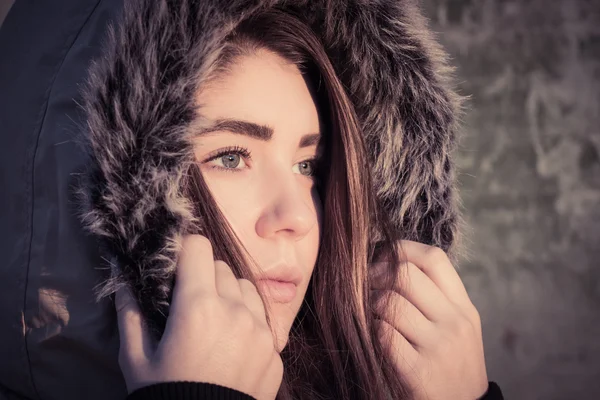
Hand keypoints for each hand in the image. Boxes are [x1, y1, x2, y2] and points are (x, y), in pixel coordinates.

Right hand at [115, 235, 282, 399]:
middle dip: (203, 276)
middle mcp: (236, 311)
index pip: (199, 248)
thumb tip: (121, 270)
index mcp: (199, 307)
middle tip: (189, 302)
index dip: (185, 251)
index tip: (177, 267)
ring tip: (214, 320)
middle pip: (222, 267)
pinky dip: (247, 320)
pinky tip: (231, 344)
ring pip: (246, 288)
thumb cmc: (163, 393)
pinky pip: (262, 318)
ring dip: (230, 294)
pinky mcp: (274, 350)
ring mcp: (261, 331)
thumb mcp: (135, 356)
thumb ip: (130, 308)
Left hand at [370, 240, 488, 399]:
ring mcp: (439, 347)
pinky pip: (383, 334)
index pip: (433, 258)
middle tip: (364, 284)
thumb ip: (434, 297)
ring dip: (370, 304)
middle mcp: (455, 323)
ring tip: (368, 313)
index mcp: (464, 308)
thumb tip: (390, 260)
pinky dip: (371, 331)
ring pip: (390, 302)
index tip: (380, 255)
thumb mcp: (456, 327)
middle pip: (406, 275)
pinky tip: (372, 336)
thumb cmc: (450, 365)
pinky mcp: (419, 371)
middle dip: (375, 275)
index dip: (401, 249)